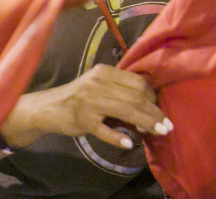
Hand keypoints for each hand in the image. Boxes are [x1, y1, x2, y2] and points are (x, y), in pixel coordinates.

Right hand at [0, 64, 169, 149]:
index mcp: (104, 72)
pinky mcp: (83, 120)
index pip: (137, 82)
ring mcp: (90, 101)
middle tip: (166, 126)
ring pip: (126, 111)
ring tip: (159, 132)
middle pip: (135, 97)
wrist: (48, 107)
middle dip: (154, 113)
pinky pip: (105, 131)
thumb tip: (149, 104)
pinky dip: (118, 138)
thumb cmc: (78, 96)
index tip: (159, 110)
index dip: (152, 97)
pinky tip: (129, 143)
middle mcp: (97, 83)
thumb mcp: (98, 85)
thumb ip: (119, 90)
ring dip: (146, 123)